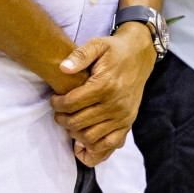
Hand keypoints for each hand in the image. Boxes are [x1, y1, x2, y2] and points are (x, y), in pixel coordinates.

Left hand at [50, 24, 156, 165]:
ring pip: (91, 137)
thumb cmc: (114, 50)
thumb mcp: (97, 45)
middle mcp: (115, 104)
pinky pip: (109, 144)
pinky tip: (83, 139)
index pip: (72, 103)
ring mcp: (123, 116)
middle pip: (78, 122)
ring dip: (74, 133)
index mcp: (105, 85)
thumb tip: (63, 68)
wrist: (139, 55)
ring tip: (69, 122)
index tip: (53, 99)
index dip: (57, 104)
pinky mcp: (128, 123)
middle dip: (62, 119)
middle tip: (58, 112)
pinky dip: (94, 147)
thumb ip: (79, 55)